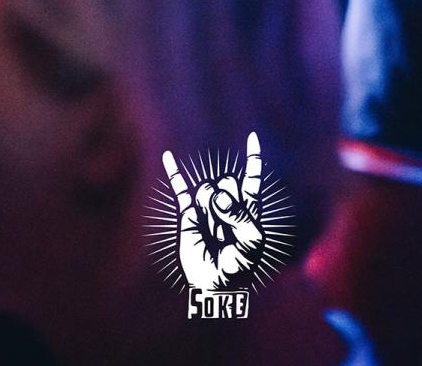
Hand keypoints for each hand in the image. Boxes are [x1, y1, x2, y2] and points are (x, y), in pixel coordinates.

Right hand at [163, 131, 263, 290]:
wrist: (214, 285)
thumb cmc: (238, 266)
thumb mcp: (251, 242)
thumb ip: (241, 216)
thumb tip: (218, 195)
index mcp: (247, 208)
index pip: (251, 178)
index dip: (253, 158)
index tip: (253, 136)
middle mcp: (227, 203)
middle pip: (229, 181)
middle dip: (229, 202)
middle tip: (228, 231)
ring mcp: (208, 207)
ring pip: (210, 189)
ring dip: (213, 212)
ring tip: (215, 235)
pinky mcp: (189, 214)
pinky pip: (181, 190)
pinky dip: (174, 173)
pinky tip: (168, 156)